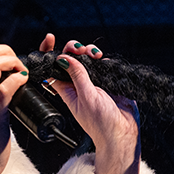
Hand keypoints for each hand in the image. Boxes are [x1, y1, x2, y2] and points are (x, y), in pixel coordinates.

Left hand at [39, 34, 141, 173]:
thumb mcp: (86, 97)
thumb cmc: (101, 123)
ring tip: (94, 54)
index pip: (53, 68)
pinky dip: (102, 59)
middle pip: (70, 59)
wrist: (123, 133)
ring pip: (86, 59)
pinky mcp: (108, 81)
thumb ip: (77, 75)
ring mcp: (93, 82)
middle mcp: (78, 85)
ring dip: (88, 51)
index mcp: (67, 90)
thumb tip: (64, 58)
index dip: (50, 53)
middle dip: (73, 49)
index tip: (50, 40)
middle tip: (80, 48)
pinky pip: (102, 64)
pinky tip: (102, 59)